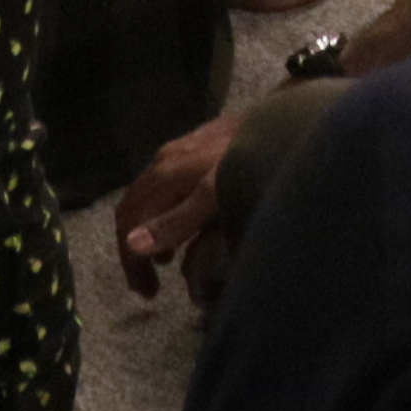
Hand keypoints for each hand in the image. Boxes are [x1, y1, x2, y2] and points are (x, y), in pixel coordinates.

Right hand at [116, 115, 238, 299]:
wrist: (282, 117)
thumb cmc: (248, 160)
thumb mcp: (214, 196)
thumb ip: (176, 221)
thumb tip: (133, 244)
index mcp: (164, 175)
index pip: (129, 221)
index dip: (132, 261)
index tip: (149, 292)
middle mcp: (164, 161)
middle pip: (132, 208)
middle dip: (135, 250)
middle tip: (150, 286)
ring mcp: (178, 151)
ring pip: (147, 196)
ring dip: (148, 231)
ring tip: (166, 262)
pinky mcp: (195, 147)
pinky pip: (164, 186)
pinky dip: (163, 213)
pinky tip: (185, 227)